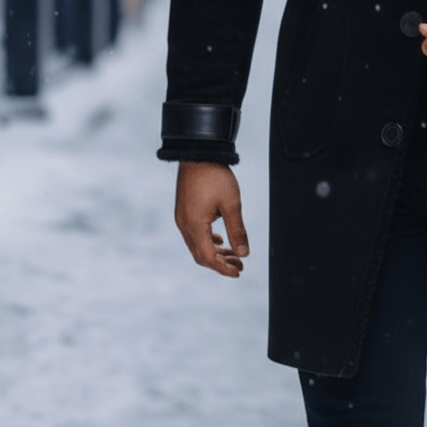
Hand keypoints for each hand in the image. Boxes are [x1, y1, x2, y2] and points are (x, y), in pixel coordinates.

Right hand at [174, 162, 248, 277]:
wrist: (198, 153)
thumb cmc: (216, 177)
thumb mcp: (232, 204)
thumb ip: (237, 230)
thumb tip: (244, 254)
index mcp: (194, 225)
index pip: (208, 257)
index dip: (223, 268)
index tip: (239, 272)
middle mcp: (184, 225)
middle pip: (200, 255)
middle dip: (220, 263)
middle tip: (240, 266)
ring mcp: (182, 218)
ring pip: (197, 245)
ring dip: (215, 253)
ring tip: (235, 255)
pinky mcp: (184, 212)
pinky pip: (194, 234)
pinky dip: (208, 241)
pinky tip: (221, 241)